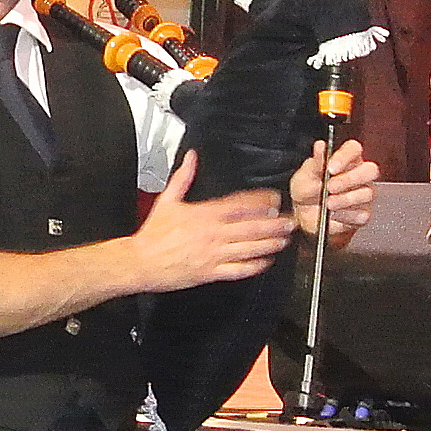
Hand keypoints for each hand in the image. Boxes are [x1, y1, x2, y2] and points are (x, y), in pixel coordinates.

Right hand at [128, 151, 293, 291]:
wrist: (140, 263)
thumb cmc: (152, 234)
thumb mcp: (167, 200)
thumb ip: (183, 177)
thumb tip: (192, 157)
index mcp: (203, 214)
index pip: (239, 204)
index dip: (260, 201)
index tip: (274, 198)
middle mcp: (212, 234)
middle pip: (251, 227)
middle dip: (274, 224)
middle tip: (290, 221)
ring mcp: (213, 255)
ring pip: (249, 248)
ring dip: (270, 243)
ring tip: (284, 239)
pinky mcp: (210, 273)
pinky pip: (239, 269)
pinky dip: (255, 266)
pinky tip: (266, 261)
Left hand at [289, 140, 378, 242]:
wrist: (302, 215)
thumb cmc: (306, 189)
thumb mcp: (305, 175)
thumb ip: (315, 162)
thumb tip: (320, 146)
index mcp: (345, 159)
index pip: (354, 149)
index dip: (345, 157)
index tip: (331, 168)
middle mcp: (359, 174)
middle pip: (370, 170)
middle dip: (350, 179)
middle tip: (330, 187)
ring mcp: (363, 194)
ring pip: (367, 193)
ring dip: (346, 199)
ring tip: (328, 204)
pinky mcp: (362, 213)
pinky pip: (362, 214)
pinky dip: (346, 216)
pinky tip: (333, 216)